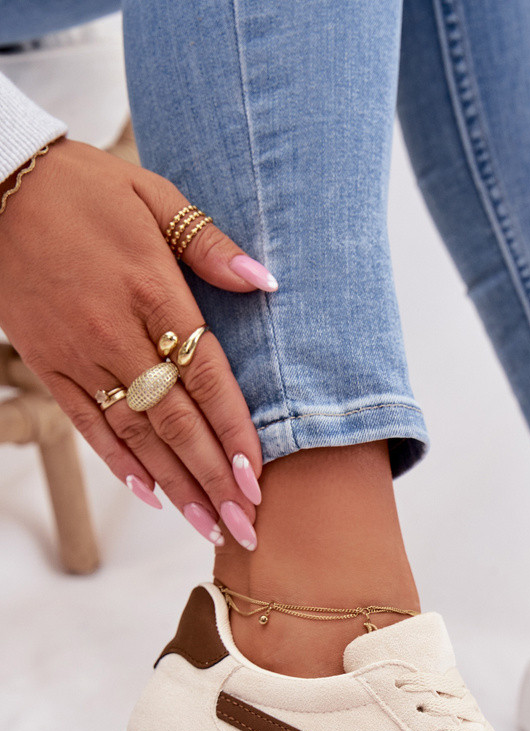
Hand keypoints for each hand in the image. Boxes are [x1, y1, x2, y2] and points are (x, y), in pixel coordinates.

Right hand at [0, 137, 277, 548]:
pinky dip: (119, 463)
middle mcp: (115, 332)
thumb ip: (209, 244)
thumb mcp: (154, 195)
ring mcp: (78, 355)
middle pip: (175, 421)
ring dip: (175, 485)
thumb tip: (264, 283)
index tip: (258, 477)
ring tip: (207, 525)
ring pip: (135, 434)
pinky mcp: (49, 365)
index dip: (233, 431)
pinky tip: (151, 495)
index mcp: (152, 290)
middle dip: (213, 479)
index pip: (205, 376)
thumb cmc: (84, 188)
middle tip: (245, 526)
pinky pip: (88, 425)